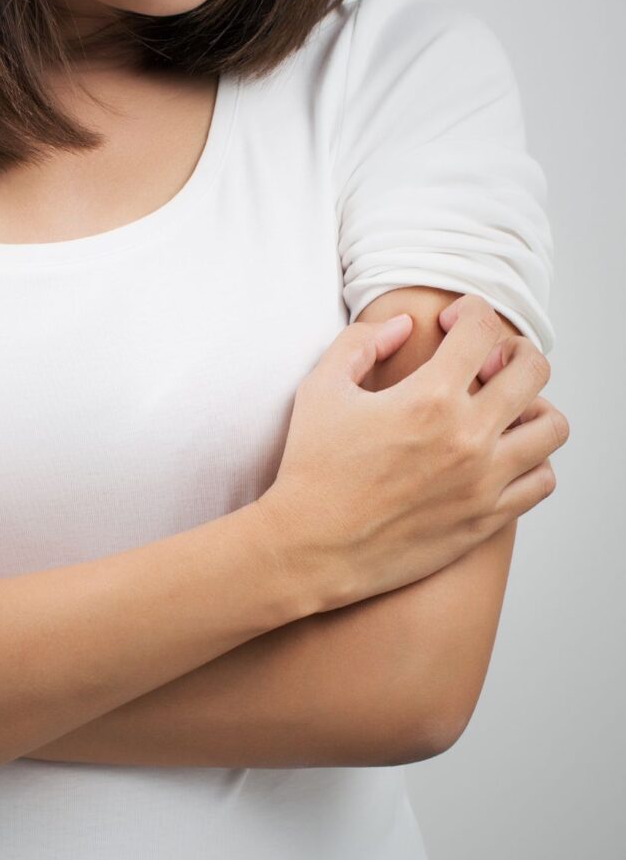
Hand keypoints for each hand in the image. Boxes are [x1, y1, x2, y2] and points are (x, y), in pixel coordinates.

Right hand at [256, 293, 569, 612]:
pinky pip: (542, 481)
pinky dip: (532, 460)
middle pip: (532, 371)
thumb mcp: (321, 388)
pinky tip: (500, 455)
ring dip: (532, 407)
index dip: (470, 311)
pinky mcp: (485, 519)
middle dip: (514, 350)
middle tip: (487, 359)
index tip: (452, 321)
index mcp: (428, 398)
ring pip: (551, 428)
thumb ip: (362, 342)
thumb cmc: (310, 467)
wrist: (309, 547)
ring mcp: (483, 482)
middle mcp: (467, 437)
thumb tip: (404, 323)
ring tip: (502, 409)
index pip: (483, 330)